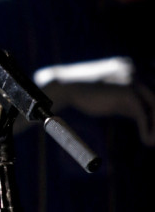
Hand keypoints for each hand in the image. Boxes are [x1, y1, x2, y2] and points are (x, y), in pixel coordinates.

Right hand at [34, 56, 154, 143]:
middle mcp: (135, 72)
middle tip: (154, 137)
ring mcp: (132, 80)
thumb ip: (127, 102)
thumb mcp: (111, 97)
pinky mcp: (127, 93)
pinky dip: (147, 129)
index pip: (150, 93)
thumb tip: (142, 116)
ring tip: (152, 142)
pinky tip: (146, 141)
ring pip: (154, 106)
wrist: (66, 87)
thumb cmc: (84, 93)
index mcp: (131, 69)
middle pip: (154, 99)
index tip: (151, 128)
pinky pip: (143, 114)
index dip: (152, 113)